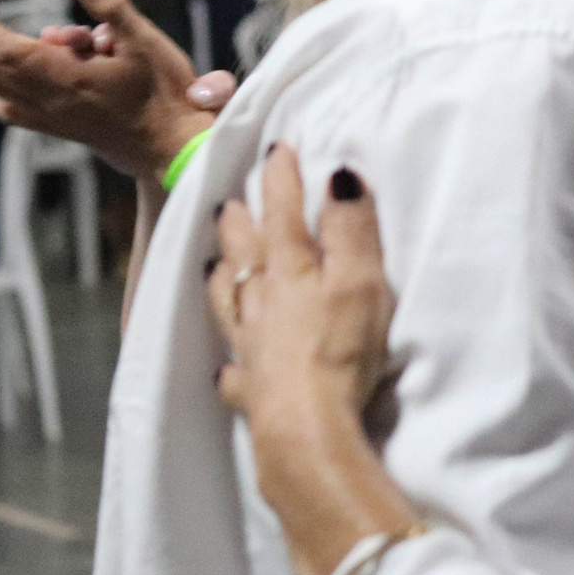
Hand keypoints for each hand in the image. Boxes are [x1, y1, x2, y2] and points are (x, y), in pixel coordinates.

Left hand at [0, 0, 221, 178]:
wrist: (176, 150)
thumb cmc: (165, 97)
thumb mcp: (146, 41)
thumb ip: (111, 6)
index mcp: (67, 79)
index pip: (5, 50)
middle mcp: (53, 103)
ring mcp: (56, 120)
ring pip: (1, 92)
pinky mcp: (63, 131)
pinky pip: (15, 110)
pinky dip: (0, 90)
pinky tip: (4, 80)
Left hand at [209, 146, 411, 574]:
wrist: (306, 426)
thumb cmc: (339, 351)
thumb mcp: (360, 279)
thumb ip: (351, 227)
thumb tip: (340, 173)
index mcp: (289, 268)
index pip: (282, 210)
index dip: (280, 177)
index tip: (278, 147)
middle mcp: (260, 300)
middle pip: (245, 250)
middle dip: (240, 218)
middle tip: (230, 197)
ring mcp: (251, 345)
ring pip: (228, 301)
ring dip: (222, 276)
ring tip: (213, 261)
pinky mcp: (253, 389)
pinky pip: (235, 370)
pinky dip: (230, 363)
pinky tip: (227, 367)